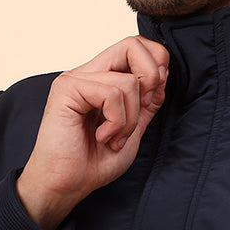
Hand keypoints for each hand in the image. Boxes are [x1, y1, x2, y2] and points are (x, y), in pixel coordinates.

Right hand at [16, 36, 168, 229]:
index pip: (136, 46)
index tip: (151, 99)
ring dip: (130, 119)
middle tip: (140, 110)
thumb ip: (146, 103)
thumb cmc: (92, 163)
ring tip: (113, 138)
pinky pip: (112, 93)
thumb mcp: (132, 130)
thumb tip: (163, 74)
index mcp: (103, 79)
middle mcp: (89, 73)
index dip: (155, 66)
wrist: (66, 185)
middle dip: (150, 79)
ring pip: (128, 81)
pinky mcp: (67, 89)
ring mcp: (76, 79)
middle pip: (133, 44)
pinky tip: (103, 137)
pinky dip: (117, 122)